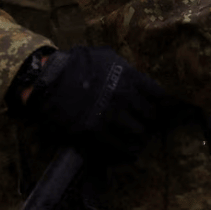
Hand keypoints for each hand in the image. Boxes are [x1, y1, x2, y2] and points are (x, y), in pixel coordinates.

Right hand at [20, 46, 174, 161]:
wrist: (48, 80)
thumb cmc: (78, 65)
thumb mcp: (108, 58)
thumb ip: (127, 70)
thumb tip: (141, 80)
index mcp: (130, 77)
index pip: (160, 96)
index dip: (162, 105)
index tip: (159, 109)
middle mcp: (124, 97)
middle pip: (151, 117)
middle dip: (150, 122)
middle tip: (146, 125)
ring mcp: (110, 116)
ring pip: (138, 134)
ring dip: (139, 138)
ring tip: (137, 139)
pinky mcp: (95, 132)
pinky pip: (120, 147)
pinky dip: (127, 151)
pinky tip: (128, 151)